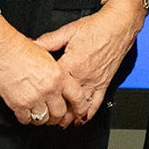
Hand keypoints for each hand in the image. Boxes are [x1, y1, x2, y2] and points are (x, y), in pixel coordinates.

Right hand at [0, 15, 80, 127]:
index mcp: (59, 75)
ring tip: (39, 113)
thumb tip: (61, 85)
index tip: (79, 111)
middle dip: (58, 117)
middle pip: (60, 113)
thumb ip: (57, 72)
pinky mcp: (18, 104)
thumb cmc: (20, 48)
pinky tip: (26, 112)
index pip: (77, 97)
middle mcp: (49, 89)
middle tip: (55, 115)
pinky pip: (26, 120)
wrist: (1, 50)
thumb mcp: (48, 56)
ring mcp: (33, 98)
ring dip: (42, 118)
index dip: (80, 107)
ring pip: (43, 119)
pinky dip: (26, 118)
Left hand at [35, 0, 146, 122]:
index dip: (41, 91)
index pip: (52, 83)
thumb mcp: (67, 31)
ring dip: (69, 116)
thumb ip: (48, 40)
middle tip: (44, 117)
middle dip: (54, 111)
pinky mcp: (104, 84)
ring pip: (80, 106)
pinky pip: (96, 103)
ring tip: (59, 122)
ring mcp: (94, 82)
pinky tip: (81, 119)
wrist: (117, 27)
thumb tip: (31, 44)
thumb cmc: (95, 28)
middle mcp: (83, 76)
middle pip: (65, 100)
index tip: (33, 97)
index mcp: (71, 64)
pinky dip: (88, 113)